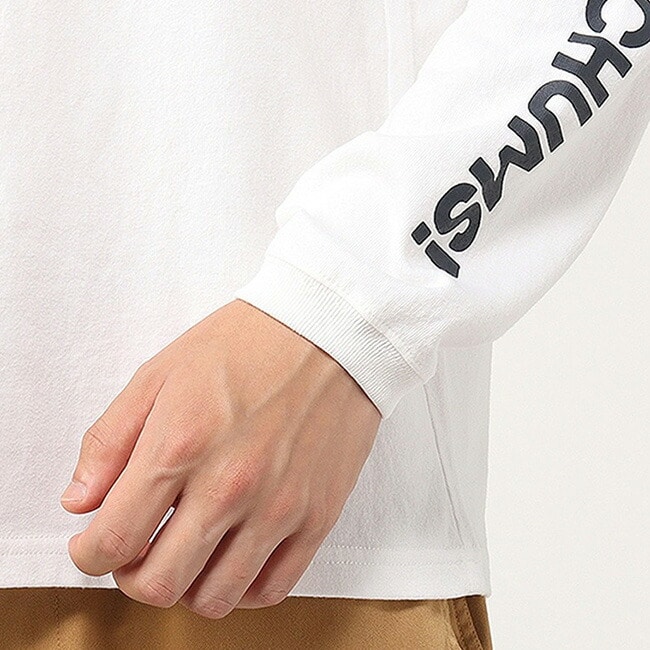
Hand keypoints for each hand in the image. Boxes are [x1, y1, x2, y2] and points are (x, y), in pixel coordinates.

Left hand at [59, 298, 381, 618]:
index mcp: (179, 447)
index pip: (112, 542)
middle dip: (131, 577)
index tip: (94, 545)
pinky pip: (271, 589)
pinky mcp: (318, 516)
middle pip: (158, 585)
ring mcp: (278, 507)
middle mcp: (229, 487)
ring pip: (214, 599)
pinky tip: (231, 556)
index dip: (89, 555)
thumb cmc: (243, 346)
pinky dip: (240, 589)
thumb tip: (79, 503)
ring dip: (186, 586)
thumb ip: (108, 441)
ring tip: (187, 550)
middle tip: (138, 548)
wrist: (328, 334)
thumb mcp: (159, 374)